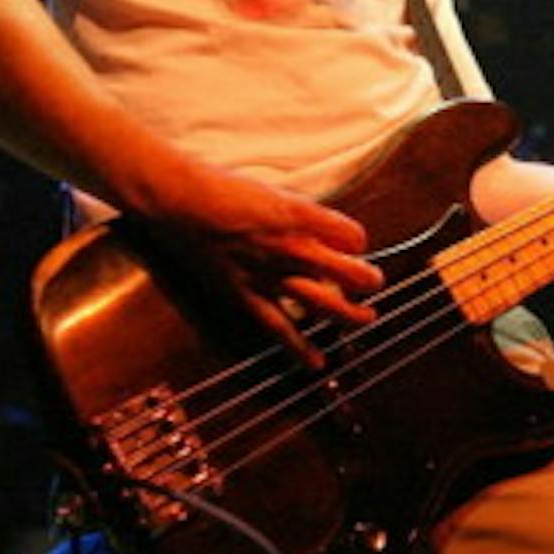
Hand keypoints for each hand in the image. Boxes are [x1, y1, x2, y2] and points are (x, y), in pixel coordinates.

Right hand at [143, 164, 382, 367]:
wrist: (180, 200)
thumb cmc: (225, 189)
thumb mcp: (276, 193)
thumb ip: (305, 215)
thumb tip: (330, 234)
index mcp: (302, 216)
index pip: (353, 236)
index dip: (357, 241)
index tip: (352, 244)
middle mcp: (292, 247)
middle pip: (349, 273)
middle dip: (368, 281)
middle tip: (373, 284)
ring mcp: (270, 274)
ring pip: (324, 303)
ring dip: (350, 314)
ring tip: (366, 318)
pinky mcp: (246, 294)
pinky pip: (279, 327)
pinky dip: (299, 348)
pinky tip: (317, 364)